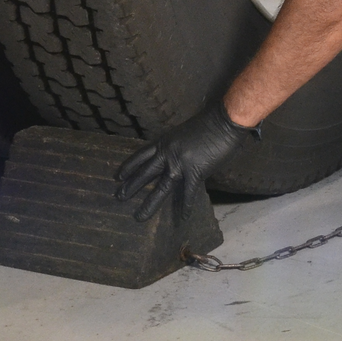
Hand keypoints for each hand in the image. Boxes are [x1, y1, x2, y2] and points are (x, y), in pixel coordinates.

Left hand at [114, 100, 258, 221]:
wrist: (223, 122)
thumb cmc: (207, 124)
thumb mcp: (182, 133)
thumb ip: (175, 147)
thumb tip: (172, 160)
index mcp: (164, 142)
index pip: (140, 156)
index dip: (129, 166)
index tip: (118, 176)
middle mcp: (167, 154)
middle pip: (145, 173)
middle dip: (131, 186)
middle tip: (119, 197)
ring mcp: (179, 165)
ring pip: (160, 188)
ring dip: (149, 204)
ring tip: (139, 217)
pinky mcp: (195, 173)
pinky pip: (188, 194)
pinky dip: (186, 207)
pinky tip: (183, 217)